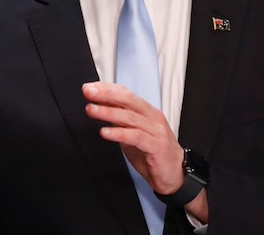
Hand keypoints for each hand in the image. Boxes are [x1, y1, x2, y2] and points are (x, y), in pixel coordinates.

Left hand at [83, 82, 208, 220]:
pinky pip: (135, 137)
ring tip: (91, 110)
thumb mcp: (132, 133)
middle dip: (106, 94)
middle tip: (88, 92)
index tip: (89, 87)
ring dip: (108, 112)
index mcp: (147, 111)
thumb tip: (100, 107)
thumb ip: (119, 120)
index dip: (107, 88)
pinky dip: (119, 133)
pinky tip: (105, 132)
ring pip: (130, 117)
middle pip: (128, 100)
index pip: (126, 93)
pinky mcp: (156, 146)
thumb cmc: (153, 153)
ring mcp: (156, 131)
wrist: (175, 175)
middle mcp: (152, 117)